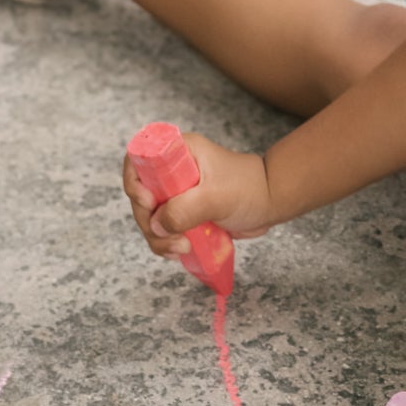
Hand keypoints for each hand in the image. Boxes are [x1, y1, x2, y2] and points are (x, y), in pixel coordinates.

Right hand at [122, 132, 273, 259]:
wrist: (270, 203)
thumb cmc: (248, 189)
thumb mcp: (216, 197)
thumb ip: (185, 209)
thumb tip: (157, 225)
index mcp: (177, 153)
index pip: (139, 161)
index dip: (135, 183)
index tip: (149, 203)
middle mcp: (172, 172)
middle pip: (140, 196)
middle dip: (149, 220)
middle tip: (168, 236)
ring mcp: (176, 194)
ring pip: (150, 218)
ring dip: (158, 237)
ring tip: (181, 248)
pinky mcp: (184, 214)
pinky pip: (164, 231)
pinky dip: (167, 243)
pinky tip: (181, 251)